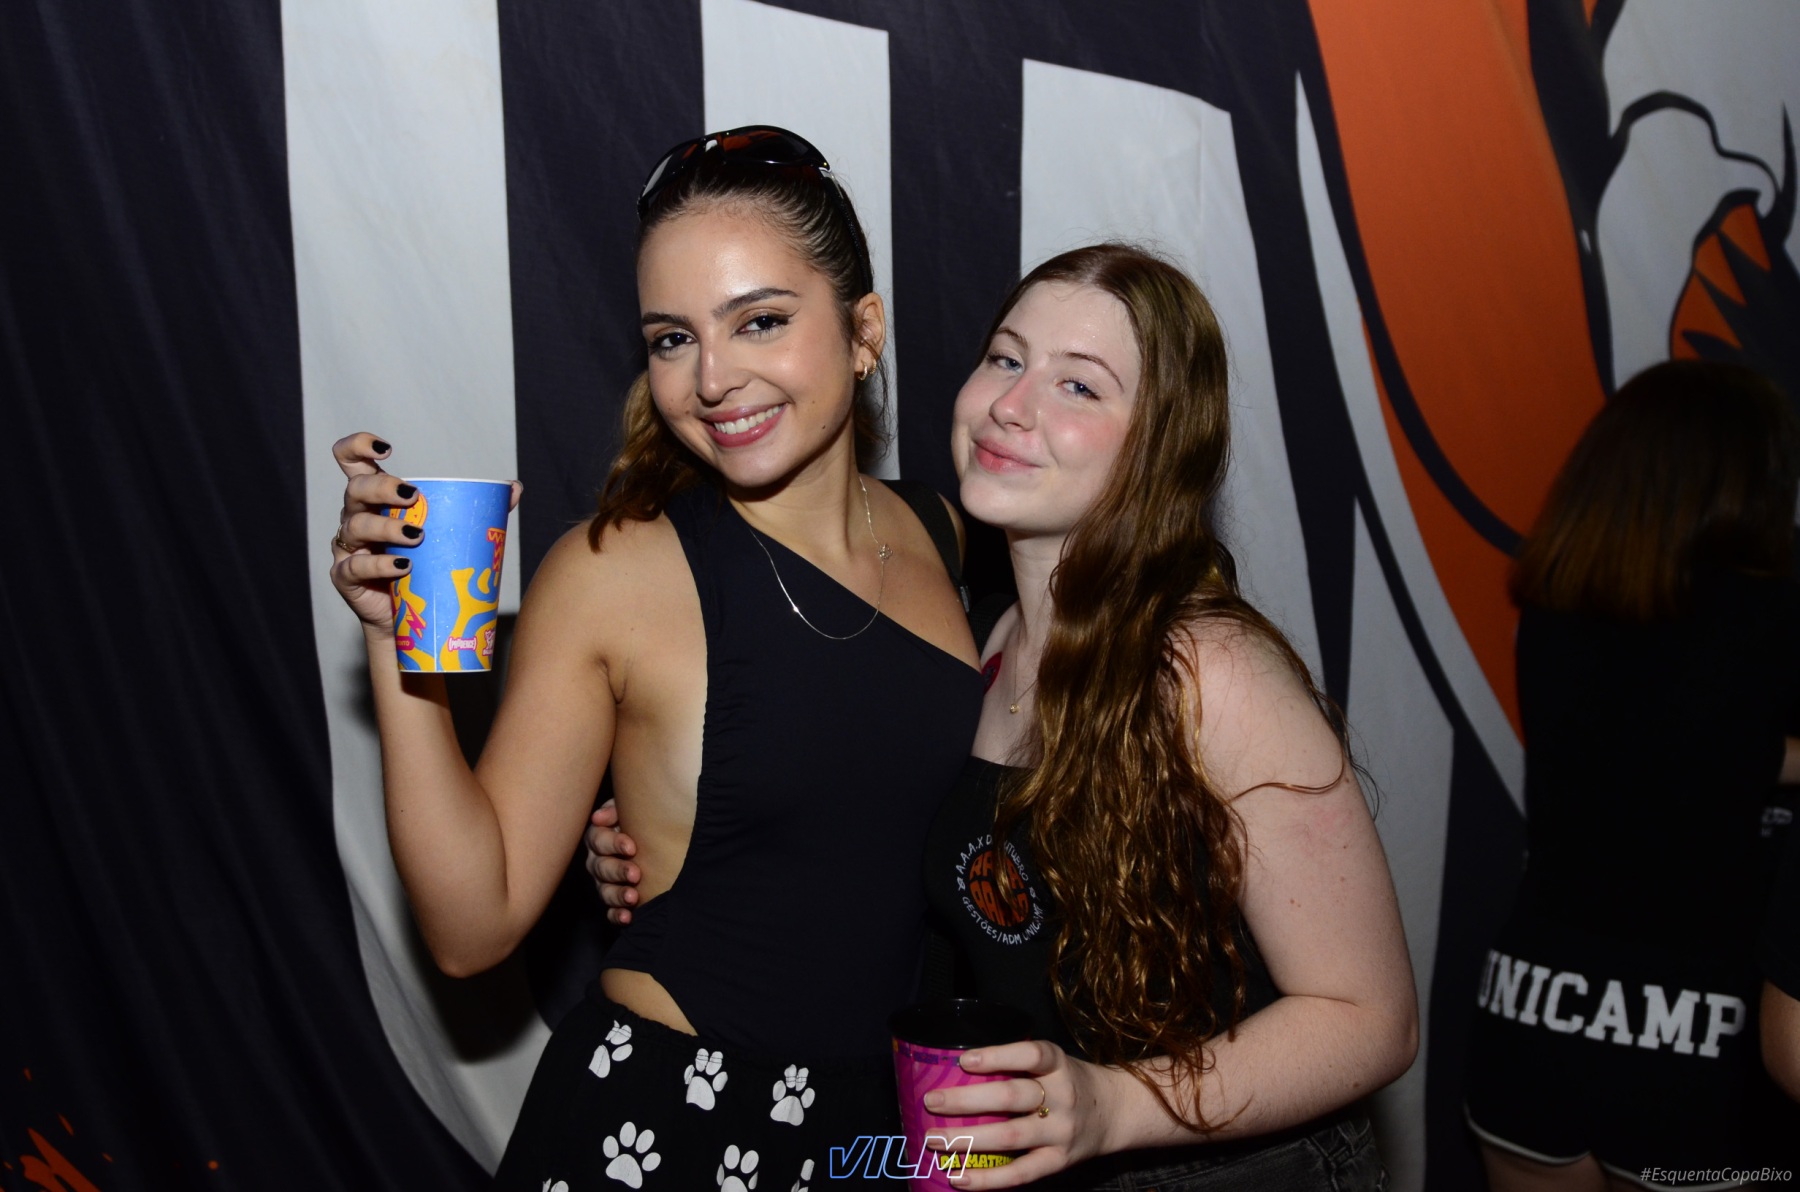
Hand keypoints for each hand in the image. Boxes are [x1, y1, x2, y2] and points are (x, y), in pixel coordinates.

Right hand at [328, 433, 521, 633]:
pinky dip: (379, 565)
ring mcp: (348, 547)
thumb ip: (477, 508)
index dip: (359, 446)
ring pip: (357, 526)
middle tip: (414, 496)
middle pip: (356, 490)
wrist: (406, 617)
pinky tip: (403, 566)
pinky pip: (355, 566)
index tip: (387, 449)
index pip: (352, 462)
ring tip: (417, 536)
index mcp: (375, 499)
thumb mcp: (446, 533)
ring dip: (387, 528)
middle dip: (383, 488)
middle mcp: (356, 516)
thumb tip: (512, 488)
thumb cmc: (424, 565)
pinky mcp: (346, 577)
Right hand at [586, 799, 641, 924]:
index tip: (631, 847)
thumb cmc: (643, 821)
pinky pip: (611, 912)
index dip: (612, 843)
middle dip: (617, 871)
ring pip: (605, 891)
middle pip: (601, 867)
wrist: (662, 842)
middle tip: (635, 874)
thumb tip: (600, 817)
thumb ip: (618, 808)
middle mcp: (599, 861)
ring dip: (618, 895)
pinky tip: (628, 917)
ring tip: (633, 898)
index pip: (598, 840)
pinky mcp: (616, 902)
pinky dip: (618, 915)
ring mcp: (606, 883)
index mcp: (601, 838)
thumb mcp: (632, 808)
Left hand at [921, 1040, 1118, 1187]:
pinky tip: (958, 1177)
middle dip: (967, 1100)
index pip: (1031, 1055)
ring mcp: (1061, 1132)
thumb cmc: (1069, 1081)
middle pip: (1012, 1096)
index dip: (997, 1056)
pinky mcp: (1058, 1161)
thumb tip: (956, 1067)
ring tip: (934, 1139)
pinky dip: (987, 1179)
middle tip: (932, 1101)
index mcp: (1058, 1064)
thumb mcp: (1054, 1061)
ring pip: (1011, 1136)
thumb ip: (1018, 1064)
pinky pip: (1020, 1173)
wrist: (1115, 1112)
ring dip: (968, 1139)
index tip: (963, 1060)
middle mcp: (1062, 1096)